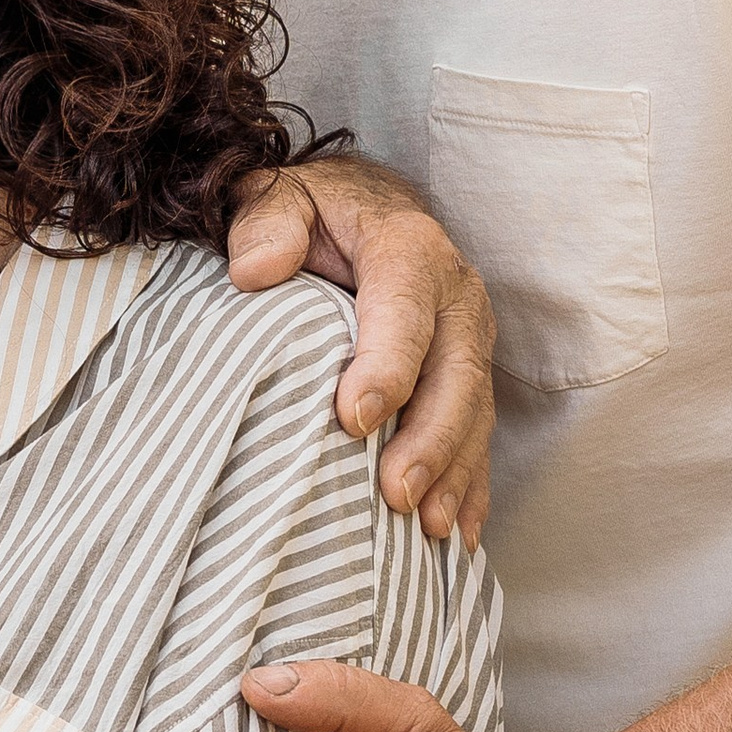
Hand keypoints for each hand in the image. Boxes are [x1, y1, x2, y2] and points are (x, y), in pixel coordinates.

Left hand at [226, 154, 494, 537]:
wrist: (362, 207)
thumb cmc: (312, 211)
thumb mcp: (279, 195)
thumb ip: (266, 222)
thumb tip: (254, 270)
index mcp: (409, 248)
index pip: (404, 311)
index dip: (385, 366)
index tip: (351, 420)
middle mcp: (455, 294)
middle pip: (455, 372)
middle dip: (429, 439)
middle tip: (396, 494)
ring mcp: (468, 339)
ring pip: (474, 411)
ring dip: (454, 472)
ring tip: (428, 528)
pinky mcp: (469, 374)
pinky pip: (478, 433)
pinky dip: (470, 485)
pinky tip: (456, 536)